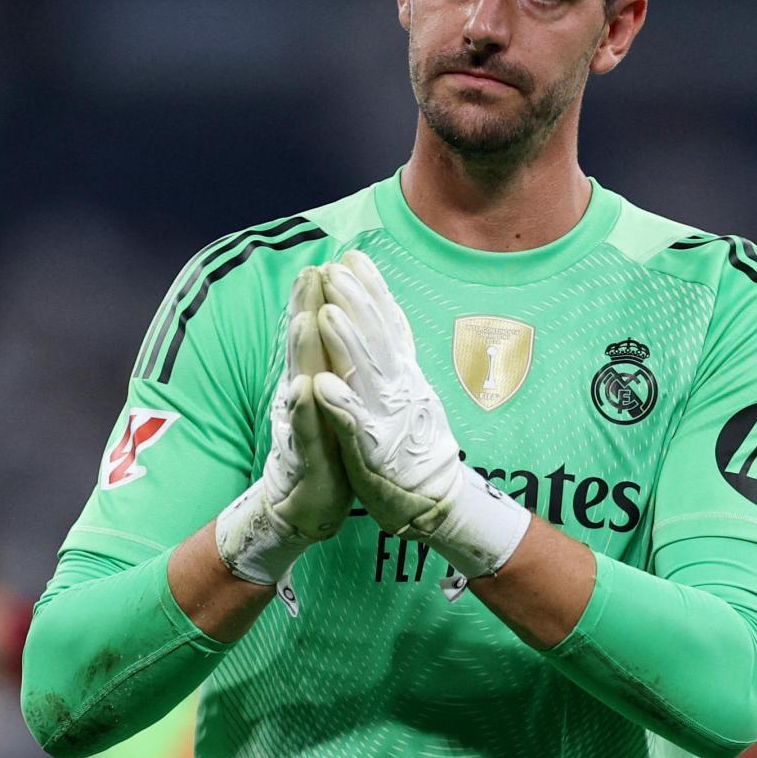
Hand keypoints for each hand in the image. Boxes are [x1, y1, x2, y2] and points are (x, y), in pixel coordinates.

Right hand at [213, 269, 352, 584]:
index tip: (328, 262)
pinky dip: (307, 409)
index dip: (320, 300)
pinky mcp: (307, 456)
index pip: (318, 335)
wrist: (305, 504)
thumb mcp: (331, 400)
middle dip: (308, 309)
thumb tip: (333, 325)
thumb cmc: (323, 448)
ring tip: (307, 317)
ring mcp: (302, 425)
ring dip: (304, 350)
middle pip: (306, 348)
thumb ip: (329, 363)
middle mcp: (304, 396)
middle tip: (312, 272)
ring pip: (303, 380)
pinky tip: (306, 389)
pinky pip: (308, 429)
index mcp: (316, 381)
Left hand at [311, 251, 529, 580]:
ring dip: (347, 342)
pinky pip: (355, 423)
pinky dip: (340, 403)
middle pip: (377, 338)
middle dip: (356, 302)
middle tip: (336, 268)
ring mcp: (387, 417)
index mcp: (402, 374)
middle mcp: (398, 388)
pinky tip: (321, 384)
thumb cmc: (414, 448)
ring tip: (326, 312)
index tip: (353, 257)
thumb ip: (398, 358)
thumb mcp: (410, 392)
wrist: (435, 501)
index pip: (387, 324)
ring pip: (366, 373)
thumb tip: (391, 320)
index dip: (372, 289)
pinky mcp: (373, 450)